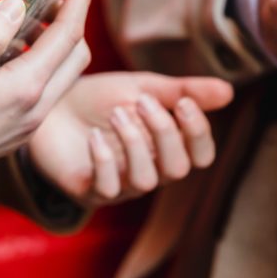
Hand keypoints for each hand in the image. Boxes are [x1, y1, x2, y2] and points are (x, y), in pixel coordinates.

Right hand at [0, 0, 94, 175]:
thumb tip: (17, 4)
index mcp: (26, 89)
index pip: (67, 35)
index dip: (78, 0)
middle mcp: (37, 108)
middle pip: (76, 55)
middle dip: (72, 20)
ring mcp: (31, 122)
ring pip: (64, 74)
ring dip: (57, 43)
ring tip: (33, 19)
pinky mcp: (21, 129)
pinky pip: (48, 89)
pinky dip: (44, 63)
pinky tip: (16, 51)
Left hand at [28, 72, 234, 206]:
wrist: (47, 104)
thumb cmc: (98, 98)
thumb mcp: (143, 87)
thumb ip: (183, 91)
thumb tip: (229, 92)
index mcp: (166, 147)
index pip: (201, 155)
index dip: (198, 133)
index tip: (182, 102)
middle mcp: (149, 170)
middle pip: (177, 170)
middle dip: (165, 134)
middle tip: (143, 102)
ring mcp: (120, 185)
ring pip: (147, 181)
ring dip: (135, 144)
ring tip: (117, 113)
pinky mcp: (89, 191)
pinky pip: (108, 188)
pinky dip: (105, 161)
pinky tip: (94, 137)